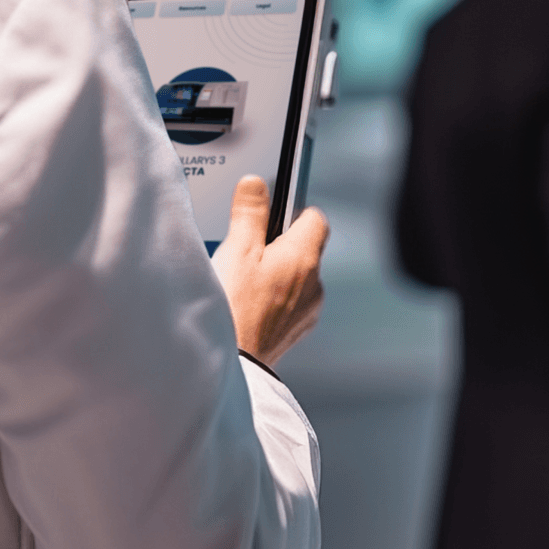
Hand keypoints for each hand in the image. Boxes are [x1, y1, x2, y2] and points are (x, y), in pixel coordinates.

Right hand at [211, 175, 327, 367]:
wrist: (232, 364)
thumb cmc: (233, 309)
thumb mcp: (237, 250)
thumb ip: (250, 213)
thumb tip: (256, 184)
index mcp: (304, 258)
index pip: (316, 218)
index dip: (293, 210)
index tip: (271, 213)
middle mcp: (315, 285)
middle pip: (305, 248)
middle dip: (280, 244)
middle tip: (246, 249)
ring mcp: (309, 310)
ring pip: (299, 277)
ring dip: (278, 273)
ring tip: (243, 279)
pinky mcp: (298, 331)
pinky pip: (292, 302)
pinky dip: (276, 298)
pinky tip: (249, 303)